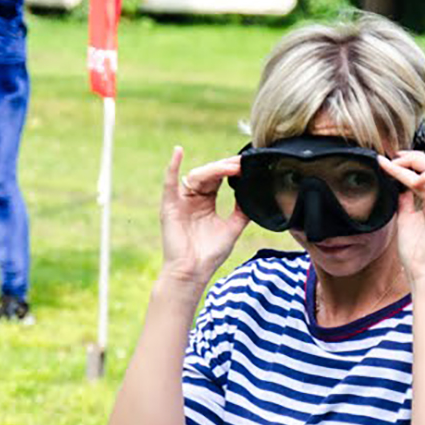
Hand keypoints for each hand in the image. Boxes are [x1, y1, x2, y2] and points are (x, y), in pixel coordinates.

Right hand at [158, 147, 248, 287]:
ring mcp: (180, 201)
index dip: (231, 171)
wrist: (192, 272)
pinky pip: (169, 183)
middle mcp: (192, 199)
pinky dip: (172, 166)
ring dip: (213, 170)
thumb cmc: (209, 254)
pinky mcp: (169, 206)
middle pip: (209, 175)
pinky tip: (178, 151)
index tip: (246, 165)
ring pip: (196, 177)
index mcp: (206, 203)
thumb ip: (242, 211)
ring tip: (229, 167)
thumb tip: (255, 194)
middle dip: (225, 168)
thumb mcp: (232, 228)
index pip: (219, 179)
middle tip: (241, 164)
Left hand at [378, 151, 424, 286]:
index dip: (413, 160)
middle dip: (412, 157)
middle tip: (391, 158)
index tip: (392, 159)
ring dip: (414, 163)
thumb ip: (405, 200)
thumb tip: (399, 185)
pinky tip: (411, 180)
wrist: (422, 272)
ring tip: (395, 165)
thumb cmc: (414, 251)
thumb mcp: (405, 218)